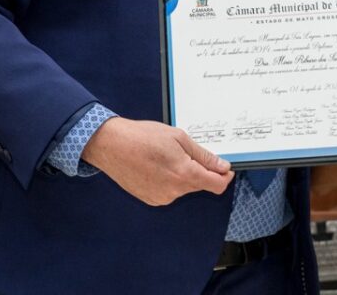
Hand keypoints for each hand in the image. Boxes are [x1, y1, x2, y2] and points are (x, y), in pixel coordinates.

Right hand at [82, 116, 234, 205]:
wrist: (111, 146)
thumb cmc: (142, 137)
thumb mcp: (179, 138)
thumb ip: (203, 156)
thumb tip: (222, 166)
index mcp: (184, 174)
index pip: (217, 185)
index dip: (224, 176)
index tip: (225, 168)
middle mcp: (174, 191)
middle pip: (200, 185)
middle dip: (201, 171)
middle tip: (187, 152)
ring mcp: (161, 197)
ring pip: (184, 188)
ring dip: (184, 175)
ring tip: (166, 156)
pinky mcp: (151, 199)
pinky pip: (170, 191)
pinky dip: (170, 180)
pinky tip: (157, 166)